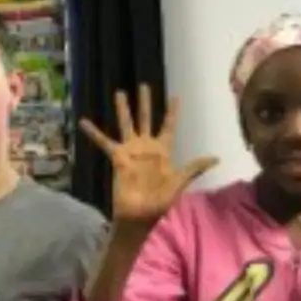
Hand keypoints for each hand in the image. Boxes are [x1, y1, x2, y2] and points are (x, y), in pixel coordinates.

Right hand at [80, 85, 216, 225]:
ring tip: (120, 93)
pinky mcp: (118, 158)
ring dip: (124, 109)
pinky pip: (104, 142)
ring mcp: (132, 152)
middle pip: (146, 119)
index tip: (175, 96)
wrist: (139, 215)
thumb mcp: (180, 183)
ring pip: (127, 125)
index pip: (169, 126)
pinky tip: (84, 122)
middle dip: (146, 103)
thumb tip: (216, 158)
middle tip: (144, 86)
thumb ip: (194, 167)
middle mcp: (147, 147)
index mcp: (164, 151)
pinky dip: (94, 133)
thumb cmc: (160, 202)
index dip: (172, 112)